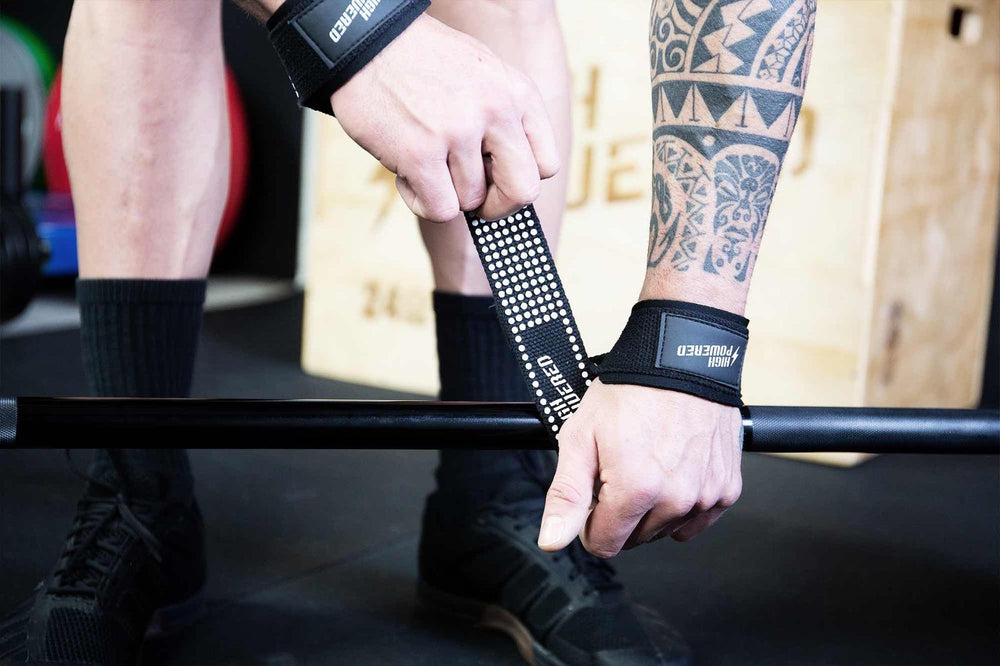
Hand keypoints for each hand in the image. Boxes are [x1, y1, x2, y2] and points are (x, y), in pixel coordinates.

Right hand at [330, 14, 559, 221]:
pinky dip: (422, 202)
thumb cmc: (422, 63)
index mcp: (517, 92)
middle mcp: (495, 111)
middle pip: (522, 191)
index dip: (519, 178)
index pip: (546, 164)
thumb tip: (510, 176)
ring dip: (445, 192)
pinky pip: (440, 210)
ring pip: (471, 201)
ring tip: (423, 161)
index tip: (496, 177)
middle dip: (498, 206)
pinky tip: (408, 176)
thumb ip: (506, 117)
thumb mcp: (484, 74)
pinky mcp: (421, 154)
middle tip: (476, 201)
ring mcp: (458, 133)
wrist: (366, 42)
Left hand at [538, 380, 742, 556]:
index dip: (590, 522)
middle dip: (621, 512)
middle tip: (620, 468)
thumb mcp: (581, 436)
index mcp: (636, 489)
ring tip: (648, 462)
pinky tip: (674, 469)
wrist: (682, 359)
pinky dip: (684, 503)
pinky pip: (698, 518)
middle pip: (635, 538)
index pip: (604, 544)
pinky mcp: (727, 488)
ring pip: (667, 530)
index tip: (593, 495)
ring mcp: (705, 495)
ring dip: (653, 508)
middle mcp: (676, 499)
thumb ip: (567, 494)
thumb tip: (552, 540)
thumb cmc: (631, 390)